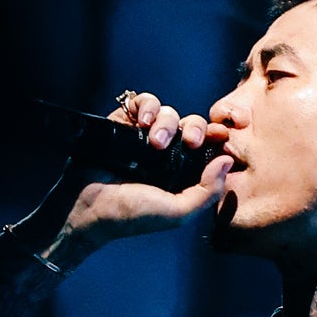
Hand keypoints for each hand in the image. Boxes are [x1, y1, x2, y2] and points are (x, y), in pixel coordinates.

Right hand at [44, 92, 231, 260]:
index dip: (218, 137)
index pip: (209, 148)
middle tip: (189, 142)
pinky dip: (147, 105)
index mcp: (185, 173)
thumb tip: (227, 160)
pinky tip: (142, 122)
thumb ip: (207, 191)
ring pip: (169, 113)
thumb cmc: (132, 215)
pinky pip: (143, 101)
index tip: (224, 134)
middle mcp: (168, 154)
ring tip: (154, 142)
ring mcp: (145, 137)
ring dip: (167, 123)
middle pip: (193, 125)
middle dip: (196, 129)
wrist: (89, 207)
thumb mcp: (177, 212)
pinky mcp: (124, 123)